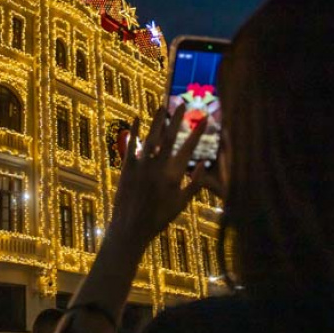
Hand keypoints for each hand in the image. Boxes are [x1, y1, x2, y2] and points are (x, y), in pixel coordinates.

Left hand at [107, 104, 218, 248]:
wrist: (131, 227)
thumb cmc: (159, 218)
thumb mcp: (181, 203)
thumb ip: (193, 184)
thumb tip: (202, 164)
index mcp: (174, 175)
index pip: (189, 148)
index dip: (198, 132)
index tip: (205, 118)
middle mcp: (158, 166)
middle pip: (170, 137)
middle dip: (178, 119)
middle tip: (183, 105)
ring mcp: (142, 165)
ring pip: (152, 137)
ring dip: (157, 120)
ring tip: (162, 106)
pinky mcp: (127, 167)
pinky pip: (131, 144)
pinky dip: (134, 131)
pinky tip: (137, 118)